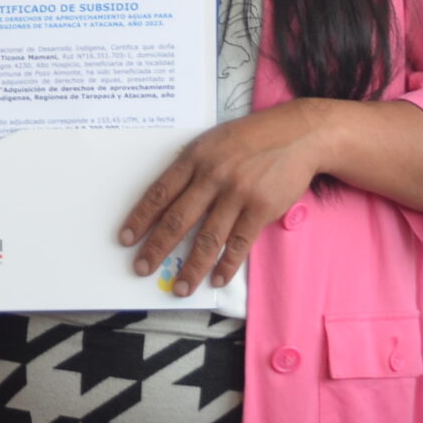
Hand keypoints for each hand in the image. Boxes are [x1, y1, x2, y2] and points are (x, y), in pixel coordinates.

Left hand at [121, 100, 326, 294]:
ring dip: (192, 267)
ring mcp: (237, 194)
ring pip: (207, 238)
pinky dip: (227, 265)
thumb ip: (191, 168)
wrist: (298, 135)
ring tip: (179, 288)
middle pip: (177, 219)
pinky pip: (239, 243)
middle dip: (156, 248)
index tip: (125, 239)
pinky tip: (216, 279)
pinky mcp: (261, 209)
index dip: (140, 218)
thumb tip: (168, 199)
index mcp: (193, 158)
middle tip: (141, 268)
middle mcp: (211, 177)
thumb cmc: (250, 138)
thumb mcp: (211, 142)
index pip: (158, 193)